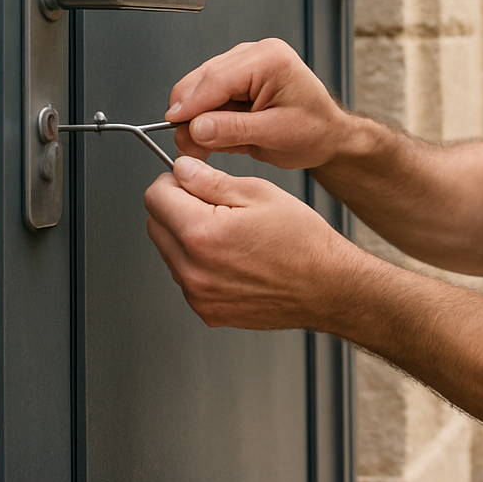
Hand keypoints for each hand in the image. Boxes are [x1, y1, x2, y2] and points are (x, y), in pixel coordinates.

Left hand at [144, 156, 362, 330]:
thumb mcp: (260, 194)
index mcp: (203, 234)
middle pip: (155, 225)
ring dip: (187, 237)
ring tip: (230, 233)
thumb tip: (182, 170)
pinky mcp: (208, 311)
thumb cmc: (303, 243)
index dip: (172, 181)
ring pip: (170, 253)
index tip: (189, 180)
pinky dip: (200, 264)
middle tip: (213, 204)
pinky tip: (233, 258)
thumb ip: (211, 181)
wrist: (327, 288)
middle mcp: (194, 270)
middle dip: (176, 208)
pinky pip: (188, 279)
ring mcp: (198, 295)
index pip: (154, 197)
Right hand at [165, 38, 344, 167]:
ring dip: (199, 120)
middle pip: (201, 80)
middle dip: (191, 115)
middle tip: (188, 146)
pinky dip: (207, 120)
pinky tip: (217, 137)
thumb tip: (195, 128)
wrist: (328, 135)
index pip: (216, 78)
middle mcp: (255, 54)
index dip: (191, 103)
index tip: (172, 123)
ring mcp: (244, 64)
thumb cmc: (315, 130)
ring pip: (199, 89)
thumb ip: (233, 130)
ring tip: (209, 146)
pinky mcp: (237, 78)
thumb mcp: (275, 134)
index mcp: (270, 59)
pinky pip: (208, 97)